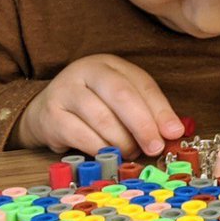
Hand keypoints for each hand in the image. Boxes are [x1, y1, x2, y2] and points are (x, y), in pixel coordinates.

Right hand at [14, 54, 183, 155]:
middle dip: (142, 125)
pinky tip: (108, 156)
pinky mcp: (51, 115)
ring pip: (101, 118)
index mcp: (110, 64)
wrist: (45, 111)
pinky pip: (81, 135)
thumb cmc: (92, 106)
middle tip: (154, 147)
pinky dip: (100, 149)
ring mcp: (65, 90)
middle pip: (120, 95)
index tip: (174, 132)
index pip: (141, 84)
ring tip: (130, 152)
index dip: (160, 110)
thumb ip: (146, 112)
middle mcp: (86, 71)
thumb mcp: (120, 101)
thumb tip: (174, 132)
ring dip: (121, 142)